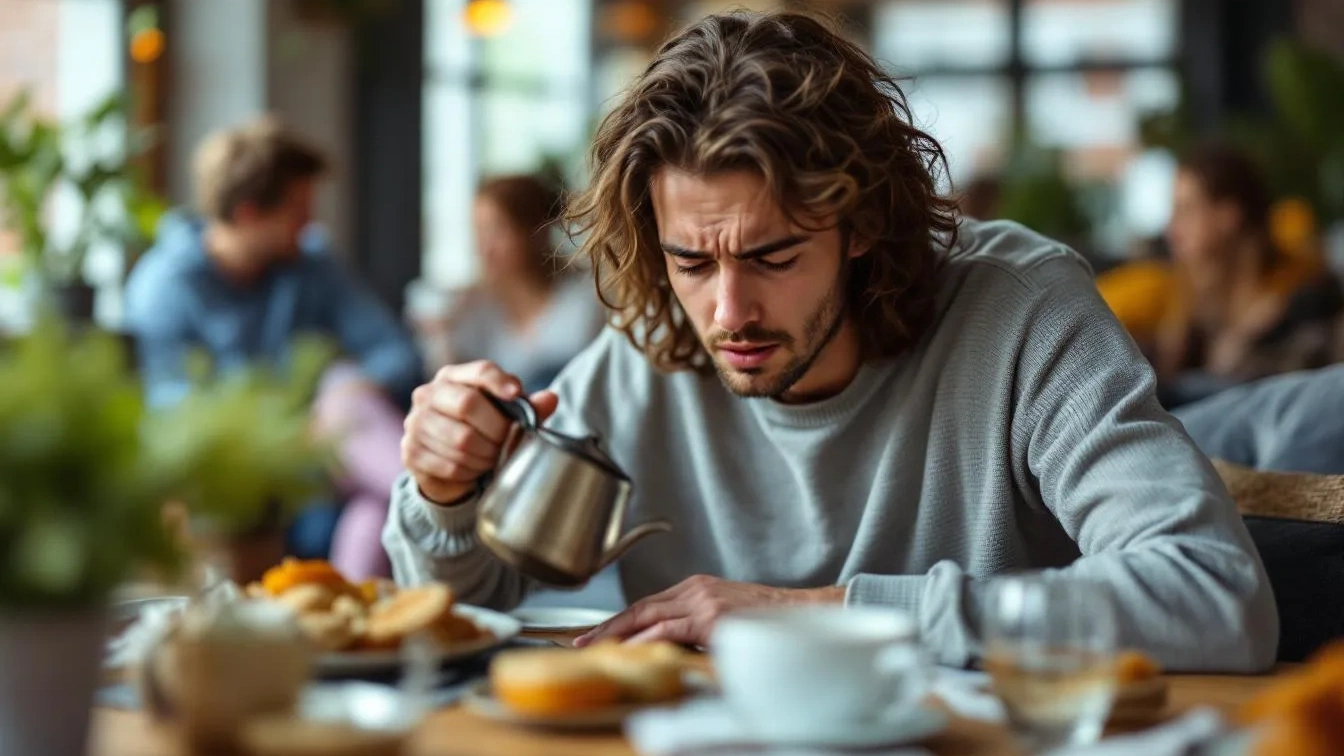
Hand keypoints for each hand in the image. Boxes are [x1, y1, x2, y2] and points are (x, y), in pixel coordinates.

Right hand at [401, 360, 558, 503]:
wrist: (445, 465)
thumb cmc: (481, 431)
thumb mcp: (506, 417)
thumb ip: (529, 408)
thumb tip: (551, 399)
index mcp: (453, 377)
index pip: (479, 370)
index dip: (499, 381)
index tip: (517, 394)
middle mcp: (428, 394)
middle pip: (468, 404)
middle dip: (496, 429)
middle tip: (506, 442)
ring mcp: (415, 422)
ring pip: (461, 440)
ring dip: (485, 455)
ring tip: (492, 457)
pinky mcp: (410, 451)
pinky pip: (449, 464)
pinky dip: (469, 471)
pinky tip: (473, 469)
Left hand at [573, 575, 844, 647]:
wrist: (801, 615)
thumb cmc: (765, 621)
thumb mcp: (722, 617)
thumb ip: (692, 627)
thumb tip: (663, 646)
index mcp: (696, 588)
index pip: (647, 604)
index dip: (617, 620)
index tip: (593, 634)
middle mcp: (696, 589)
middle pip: (640, 607)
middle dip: (607, 626)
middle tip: (580, 642)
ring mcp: (704, 601)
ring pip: (650, 616)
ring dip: (620, 633)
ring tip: (596, 648)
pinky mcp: (713, 618)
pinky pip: (671, 629)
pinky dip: (647, 638)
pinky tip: (630, 648)